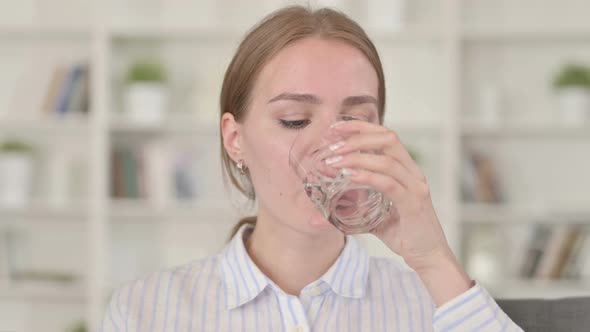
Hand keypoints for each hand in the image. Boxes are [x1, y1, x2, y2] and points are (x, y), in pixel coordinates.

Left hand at [327, 120, 449, 271]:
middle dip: (356, 136)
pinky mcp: (413, 204)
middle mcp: (414, 173)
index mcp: (407, 170)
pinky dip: (367, 176)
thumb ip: (361, 202)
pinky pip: (389, 184)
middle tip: (331, 143)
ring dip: (356, 157)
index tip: (336, 128)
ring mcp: (416, 187)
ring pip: (387, 160)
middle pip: (388, 139)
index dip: (361, 127)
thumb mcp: (378, 213)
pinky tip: (349, 175)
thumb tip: (333, 199)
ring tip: (333, 161)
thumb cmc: (405, 234)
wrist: (429, 258)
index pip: (386, 136)